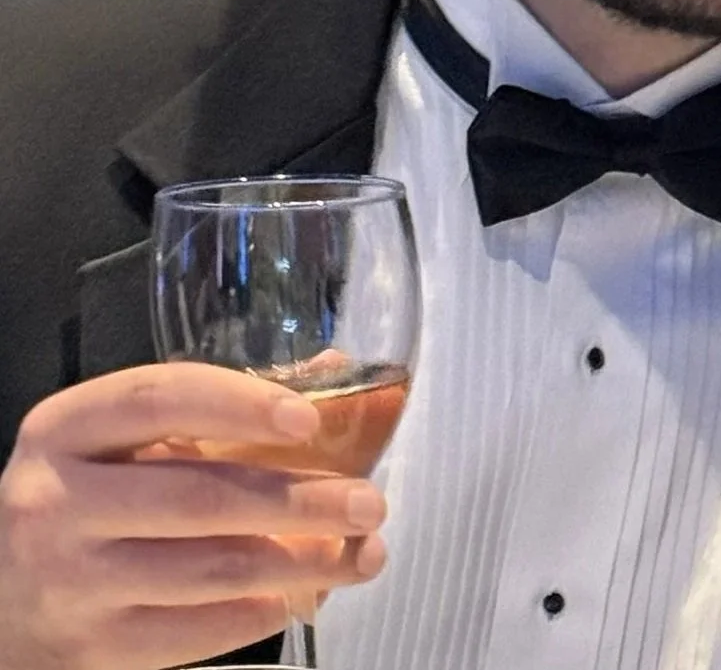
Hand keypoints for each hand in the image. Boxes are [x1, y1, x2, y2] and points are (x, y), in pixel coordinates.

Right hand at [0, 362, 387, 669]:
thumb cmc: (85, 494)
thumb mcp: (120, 438)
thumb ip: (216, 404)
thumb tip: (335, 371)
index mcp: (65, 428)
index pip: (158, 398)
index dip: (239, 402)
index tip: (308, 418)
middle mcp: (58, 503)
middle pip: (199, 496)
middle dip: (299, 500)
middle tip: (370, 501)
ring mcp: (70, 582)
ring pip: (208, 571)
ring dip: (301, 562)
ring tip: (362, 552)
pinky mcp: (89, 649)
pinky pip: (192, 633)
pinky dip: (258, 614)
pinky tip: (301, 594)